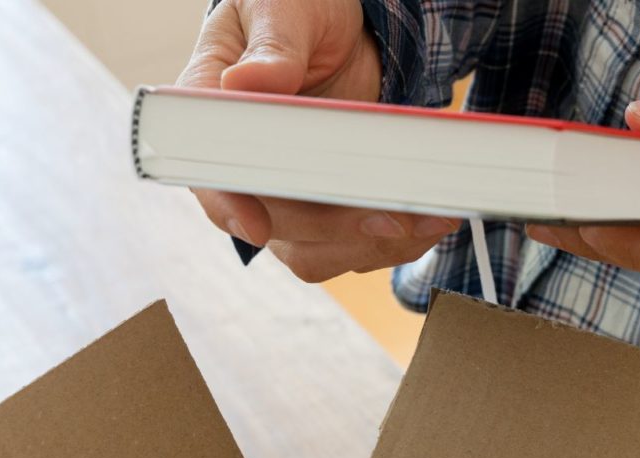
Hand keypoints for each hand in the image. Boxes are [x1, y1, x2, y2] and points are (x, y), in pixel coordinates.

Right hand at [179, 0, 459, 280]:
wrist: (344, 26)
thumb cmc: (297, 7)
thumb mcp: (284, 7)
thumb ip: (273, 46)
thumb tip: (247, 82)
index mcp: (213, 113)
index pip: (208, 174)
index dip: (229, 206)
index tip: (259, 226)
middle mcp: (245, 166)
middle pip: (274, 226)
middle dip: (335, 228)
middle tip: (394, 215)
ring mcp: (287, 195)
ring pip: (317, 251)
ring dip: (373, 243)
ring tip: (430, 218)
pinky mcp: (329, 209)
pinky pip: (354, 246)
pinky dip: (396, 241)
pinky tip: (431, 218)